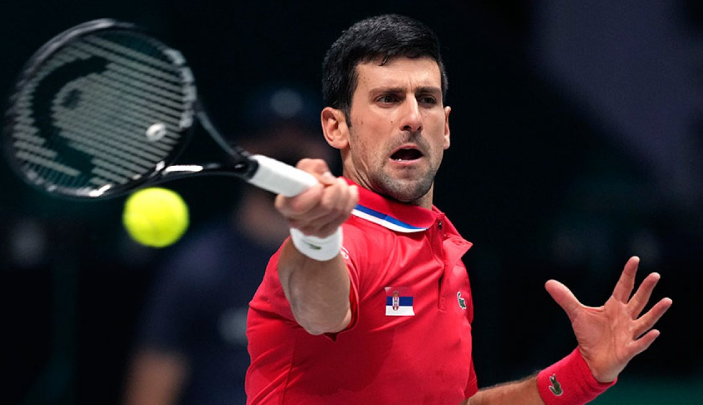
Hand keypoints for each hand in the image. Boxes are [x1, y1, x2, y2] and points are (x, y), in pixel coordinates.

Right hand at [275, 158, 357, 237]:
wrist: (309, 205)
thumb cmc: (305, 185)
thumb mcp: (305, 169)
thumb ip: (313, 167)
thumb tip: (326, 177)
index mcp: (285, 204)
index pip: (299, 205)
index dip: (314, 194)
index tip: (320, 185)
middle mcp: (295, 220)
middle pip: (325, 206)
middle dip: (336, 188)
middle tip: (334, 181)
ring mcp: (310, 230)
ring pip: (337, 210)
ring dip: (344, 193)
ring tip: (341, 184)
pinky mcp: (324, 233)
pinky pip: (344, 216)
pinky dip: (350, 201)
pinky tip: (348, 193)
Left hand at [545, 256, 671, 382]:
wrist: (591, 360)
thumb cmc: (589, 335)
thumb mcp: (577, 314)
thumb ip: (566, 298)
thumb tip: (548, 283)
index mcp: (615, 306)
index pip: (623, 287)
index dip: (628, 274)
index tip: (635, 259)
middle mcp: (625, 317)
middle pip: (638, 300)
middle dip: (646, 288)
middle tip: (655, 274)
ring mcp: (629, 333)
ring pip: (645, 320)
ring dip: (656, 311)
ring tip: (667, 301)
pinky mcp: (628, 349)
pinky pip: (639, 343)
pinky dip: (647, 339)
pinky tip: (655, 332)